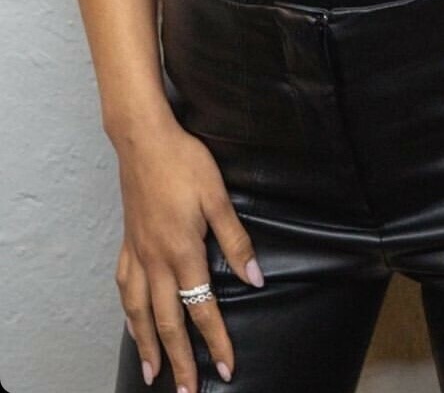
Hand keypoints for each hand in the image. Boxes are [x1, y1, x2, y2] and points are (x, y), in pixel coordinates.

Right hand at [114, 115, 264, 391]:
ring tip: (152, 373)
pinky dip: (127, 312)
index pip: (202, 308)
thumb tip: (255, 278)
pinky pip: (124, 287)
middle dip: (179, 361)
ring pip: (138, 312)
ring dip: (146, 345)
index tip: (226, 369)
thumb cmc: (184, 162)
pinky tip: (131, 321)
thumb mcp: (218, 197)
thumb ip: (235, 241)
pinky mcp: (128, 241)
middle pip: (167, 322)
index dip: (216, 341)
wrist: (144, 139)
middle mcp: (156, 261)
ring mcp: (137, 253)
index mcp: (182, 252)